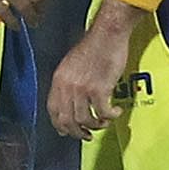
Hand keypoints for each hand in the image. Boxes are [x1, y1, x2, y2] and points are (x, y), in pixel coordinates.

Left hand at [48, 1, 144, 139]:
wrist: (108, 34)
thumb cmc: (94, 46)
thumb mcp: (71, 65)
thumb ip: (68, 83)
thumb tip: (69, 103)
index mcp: (59, 79)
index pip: (53, 110)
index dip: (60, 125)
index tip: (67, 132)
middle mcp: (67, 86)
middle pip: (67, 121)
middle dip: (77, 132)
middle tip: (87, 135)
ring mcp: (82, 88)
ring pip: (85, 120)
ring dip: (96, 125)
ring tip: (104, 122)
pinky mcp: (100, 89)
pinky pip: (103, 113)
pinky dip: (110, 116)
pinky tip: (115, 112)